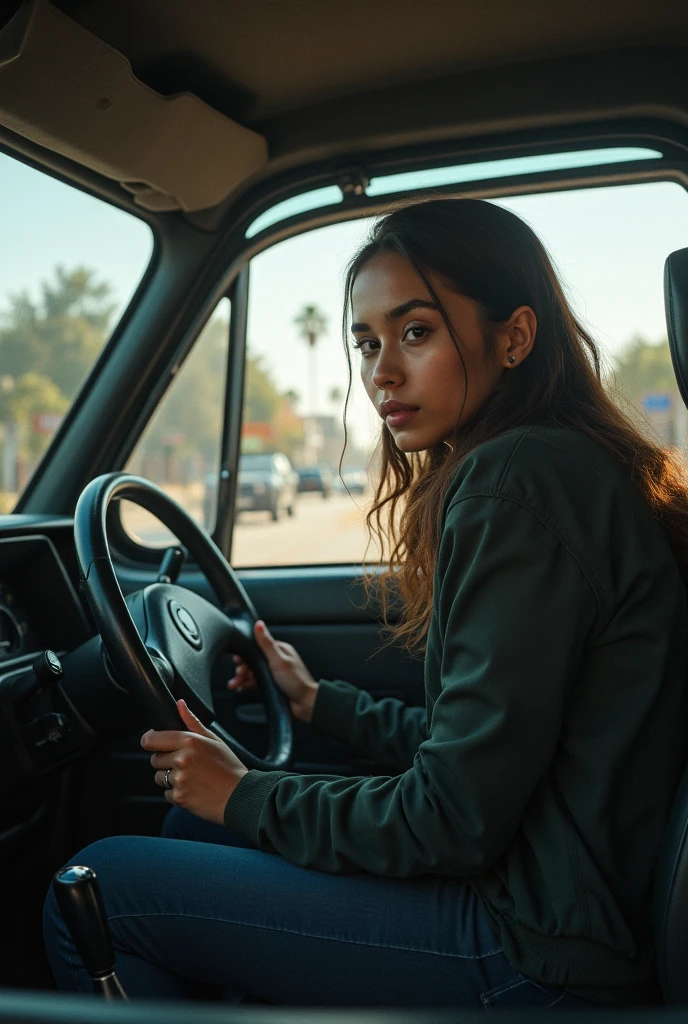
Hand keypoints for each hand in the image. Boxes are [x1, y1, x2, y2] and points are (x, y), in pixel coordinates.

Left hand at [141, 699, 247, 823]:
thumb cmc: (228, 766)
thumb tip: (179, 704)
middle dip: (166, 761)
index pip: (151, 740)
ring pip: (159, 777)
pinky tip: (193, 788)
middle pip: (155, 759)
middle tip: (186, 763)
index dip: (151, 741)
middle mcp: (182, 759)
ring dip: (170, 778)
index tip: (156, 743)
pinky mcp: (178, 797)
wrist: (238, 795)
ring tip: (192, 777)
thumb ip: (192, 722)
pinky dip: (177, 792)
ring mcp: (179, 779)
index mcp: (190, 741)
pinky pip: (166, 793)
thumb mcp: (214, 739)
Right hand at [228, 619, 318, 722]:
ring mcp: (274, 673)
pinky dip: (247, 684)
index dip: (246, 653)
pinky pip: (255, 682)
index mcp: (280, 650)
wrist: (306, 704)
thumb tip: (259, 624)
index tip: (237, 659)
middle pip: (253, 660)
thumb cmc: (297, 681)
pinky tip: (241, 688)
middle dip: (242, 668)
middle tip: (238, 674)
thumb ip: (267, 643)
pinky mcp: (271, 684)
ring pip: (252, 672)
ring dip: (242, 677)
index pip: (258, 647)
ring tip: (235, 684)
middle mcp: (276, 660)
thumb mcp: (279, 660)